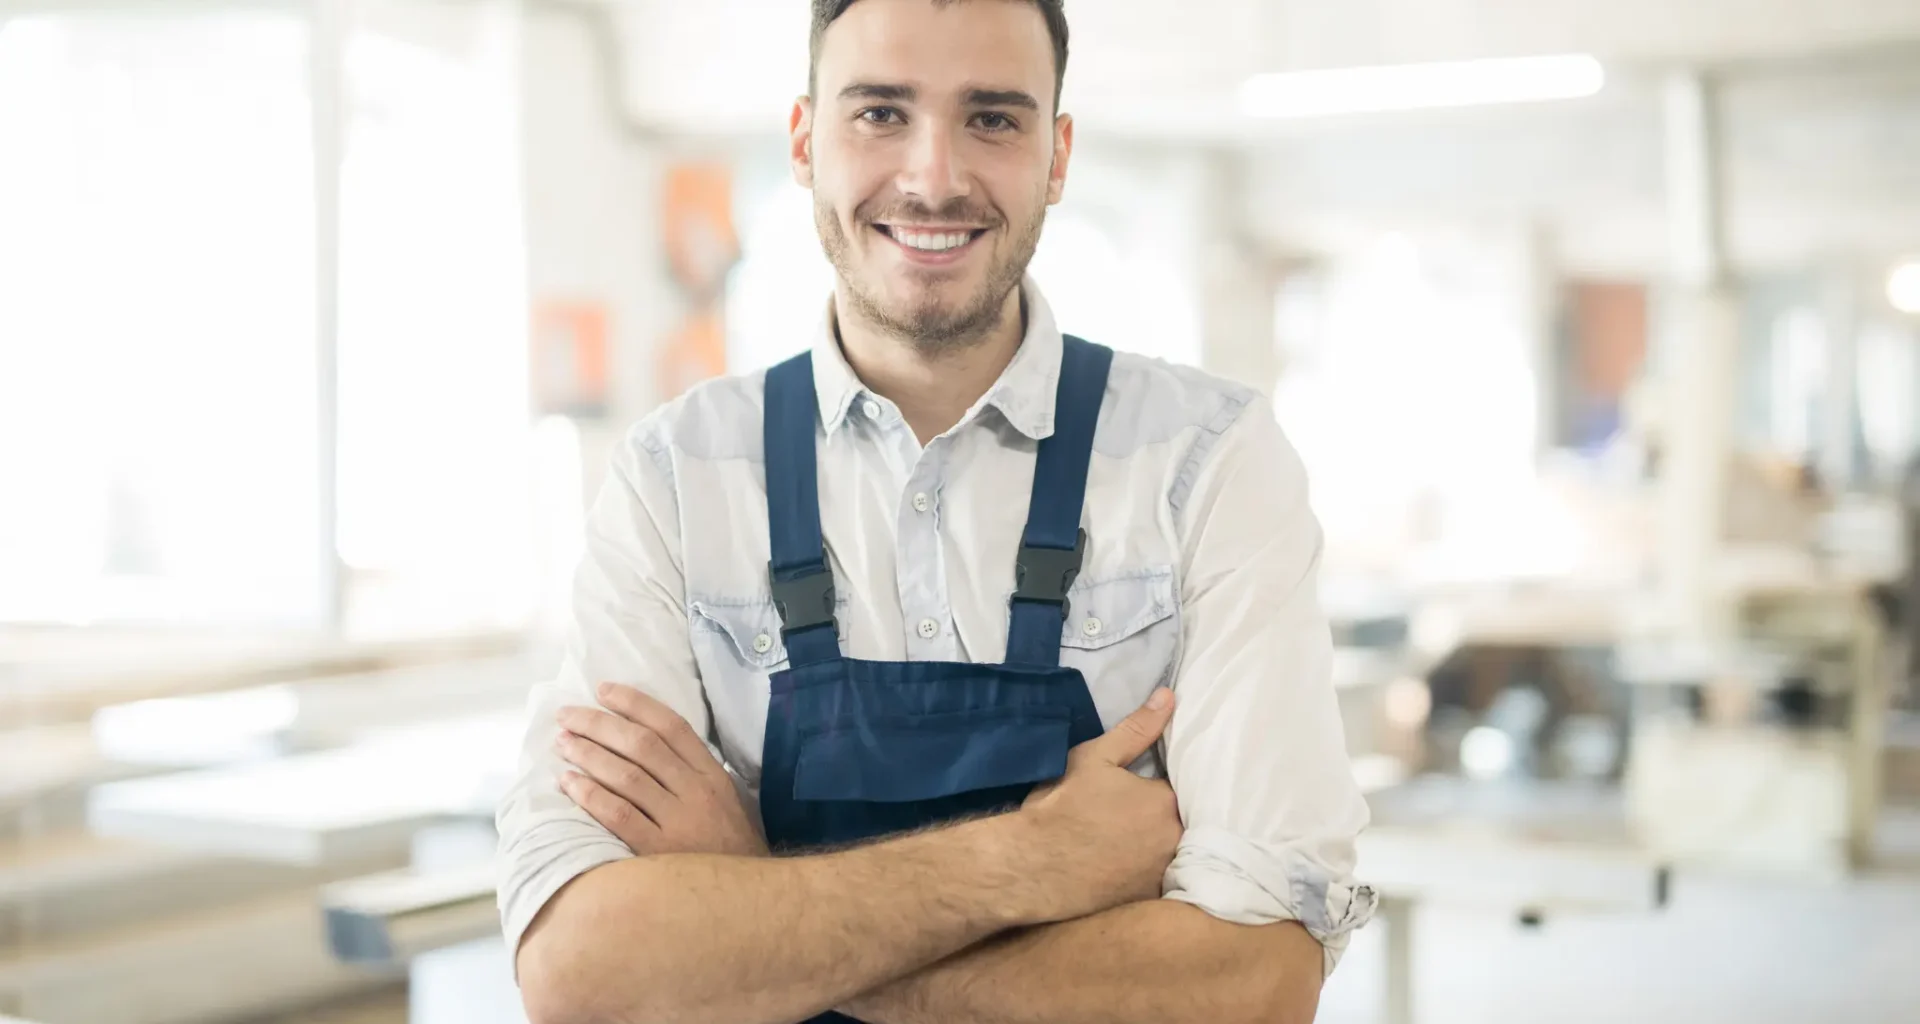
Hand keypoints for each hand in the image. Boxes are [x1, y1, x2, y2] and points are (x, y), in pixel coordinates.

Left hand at [556, 682, 768, 857]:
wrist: (748, 903)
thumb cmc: (731, 852)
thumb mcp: (728, 804)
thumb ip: (696, 776)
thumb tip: (649, 746)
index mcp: (713, 776)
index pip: (671, 726)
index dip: (635, 703)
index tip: (603, 690)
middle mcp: (697, 793)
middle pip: (641, 745)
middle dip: (599, 724)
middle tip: (567, 715)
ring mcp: (679, 823)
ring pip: (626, 775)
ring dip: (588, 754)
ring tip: (561, 743)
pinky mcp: (658, 853)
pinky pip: (618, 815)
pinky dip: (590, 794)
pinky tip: (568, 782)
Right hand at [1016, 687, 1181, 918]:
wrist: (1031, 867)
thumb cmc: (1060, 807)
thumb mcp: (1094, 758)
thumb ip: (1136, 729)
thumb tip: (1169, 696)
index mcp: (1165, 801)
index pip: (1181, 787)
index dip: (1161, 788)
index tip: (1142, 790)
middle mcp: (1174, 839)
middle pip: (1182, 822)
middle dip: (1164, 818)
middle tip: (1132, 817)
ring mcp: (1163, 875)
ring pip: (1172, 852)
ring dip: (1160, 847)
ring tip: (1130, 843)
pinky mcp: (1147, 901)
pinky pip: (1159, 882)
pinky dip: (1149, 874)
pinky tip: (1125, 869)